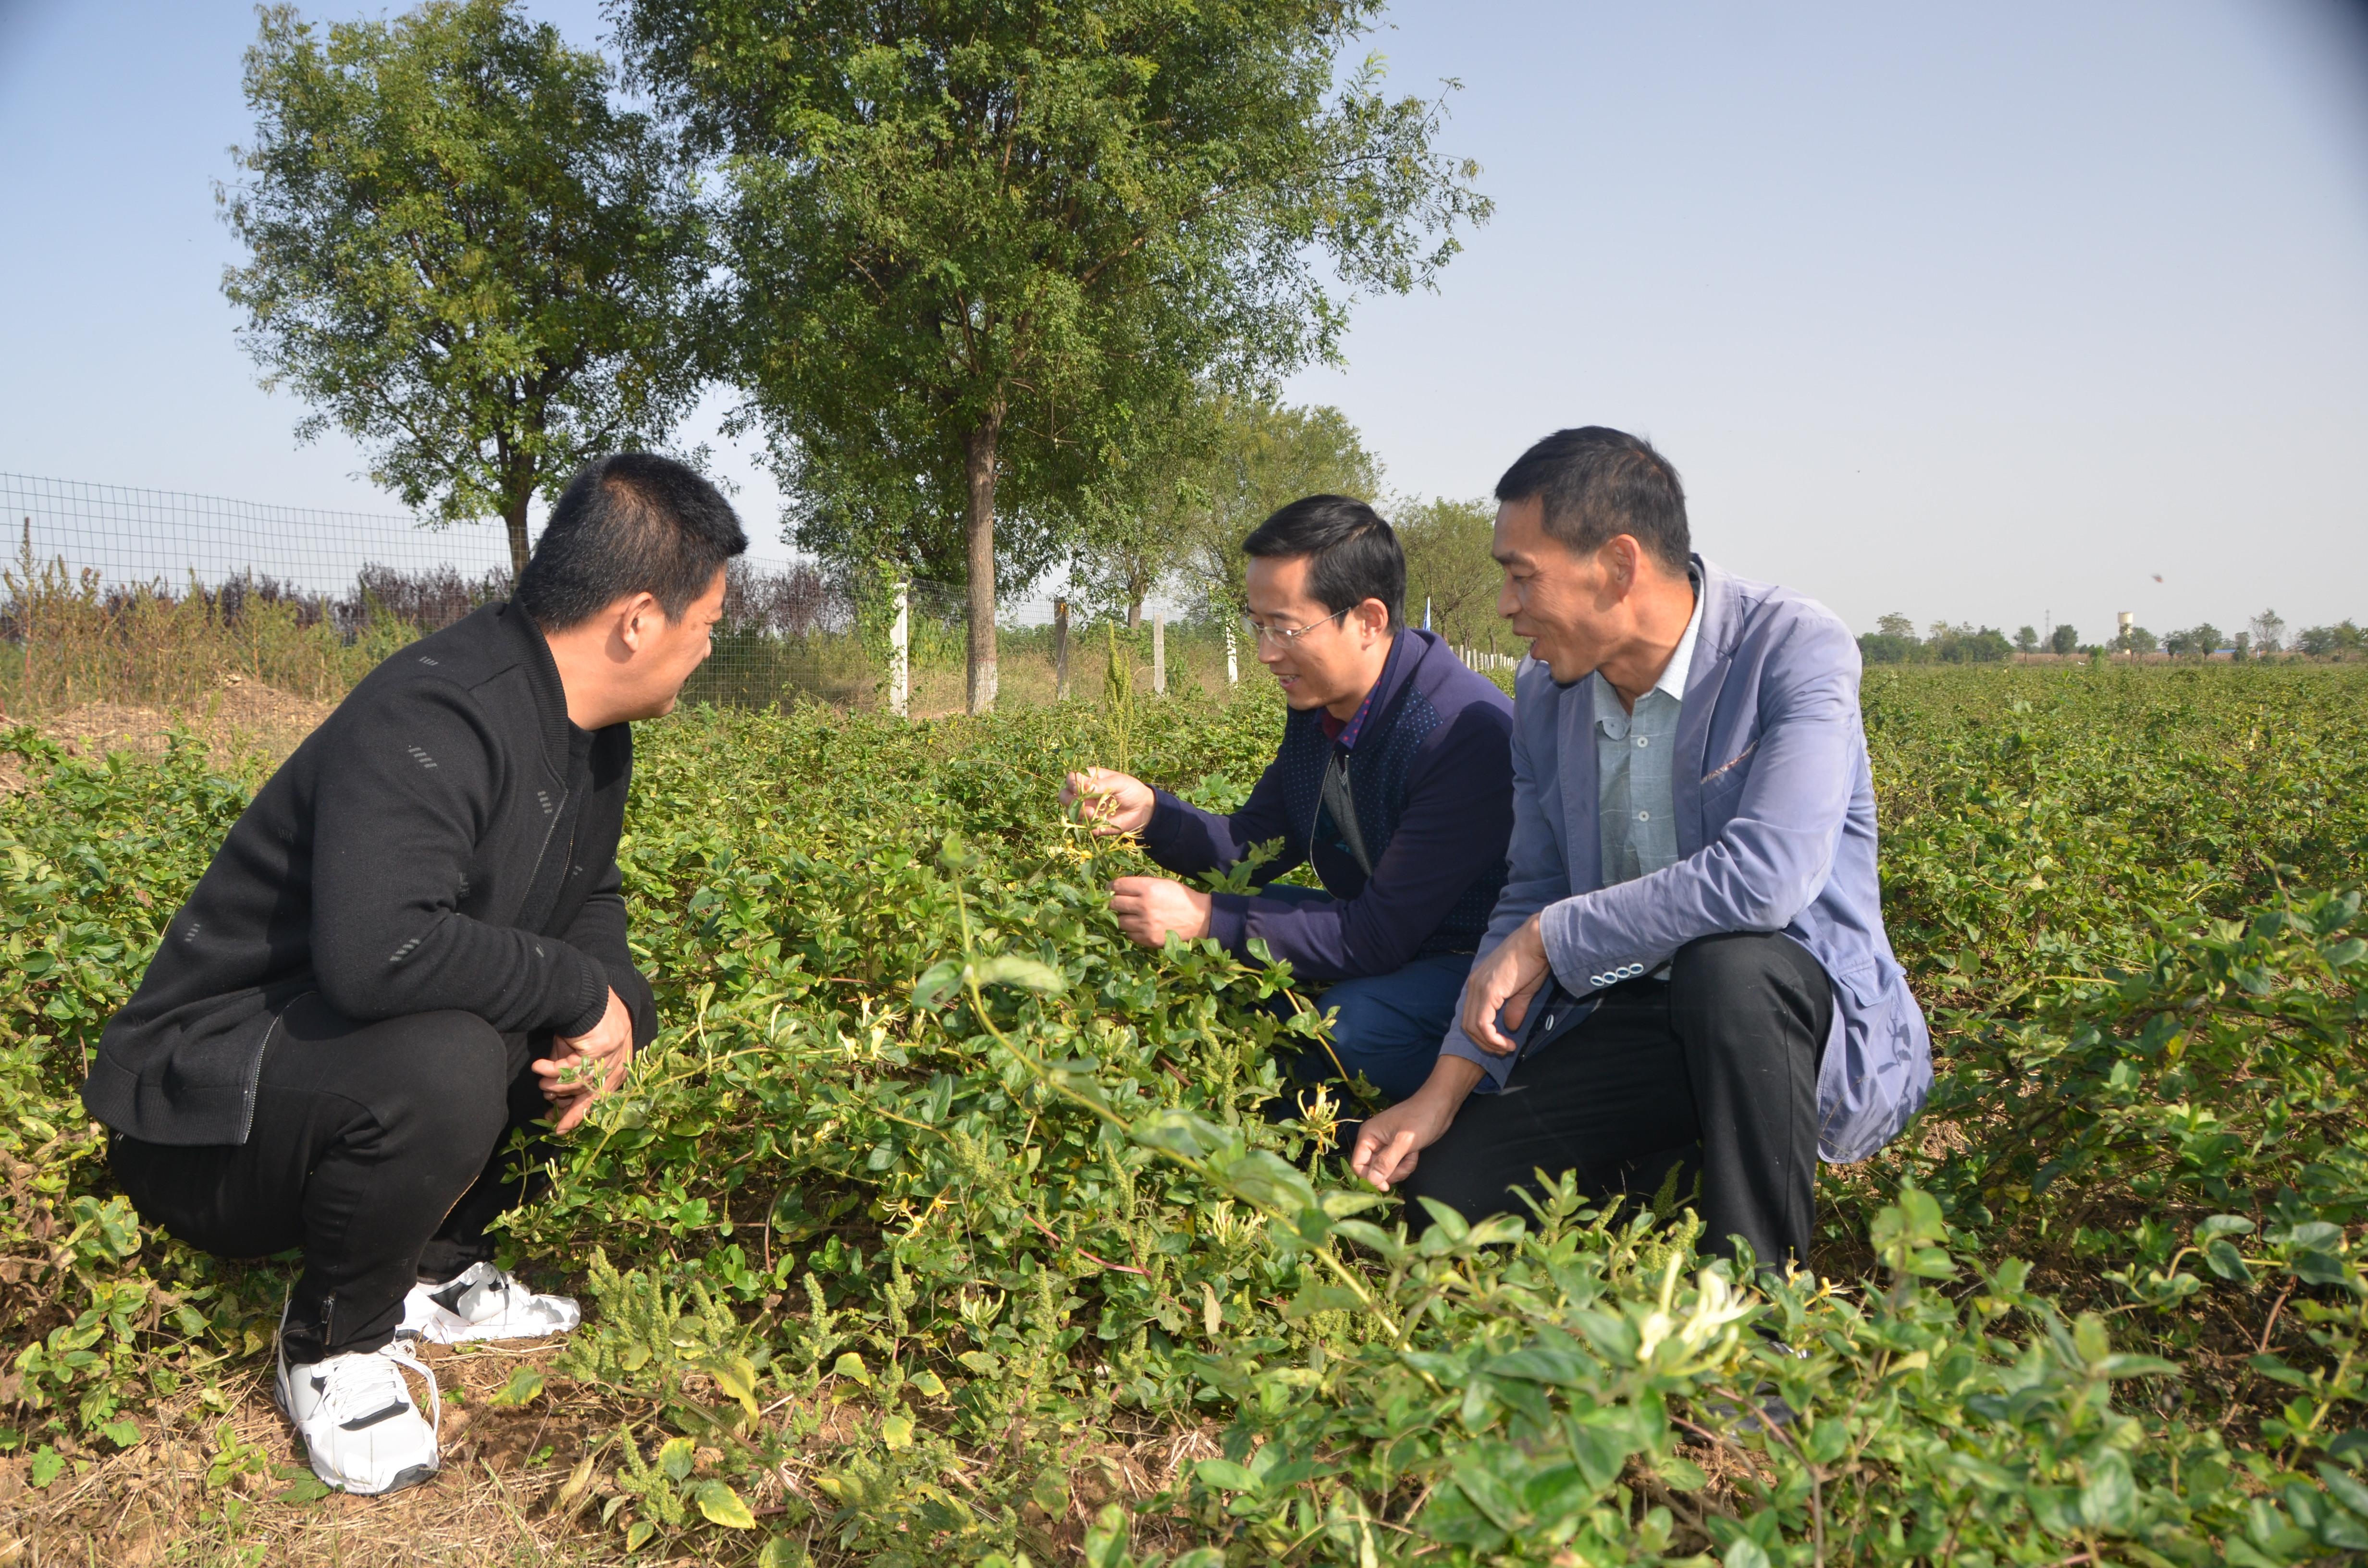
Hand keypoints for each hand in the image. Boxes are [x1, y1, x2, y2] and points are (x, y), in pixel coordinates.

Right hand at [534, 987, 632, 1134]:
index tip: (563, 1126)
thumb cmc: (579, 1019)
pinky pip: (573, 1068)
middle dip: (574, 1112)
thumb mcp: (572, 1049)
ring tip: (541, 1082)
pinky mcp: (602, 1047)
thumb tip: (552, 1096)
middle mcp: (621, 1059)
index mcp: (619, 1061)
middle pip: (597, 1094)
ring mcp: (614, 1053)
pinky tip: (539, 1068)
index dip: (582, 1111)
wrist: (582, 992)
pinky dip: (553, 1069)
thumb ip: (567, 1070)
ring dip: (557, 1085)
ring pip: (582, 1083)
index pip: (603, 1093)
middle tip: (555, 1125)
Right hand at [1060, 768, 1153, 835]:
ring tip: (1093, 813)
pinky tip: (1097, 822)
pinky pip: (1081, 825)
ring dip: (1078, 813)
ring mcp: (1086, 809)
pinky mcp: (1091, 823)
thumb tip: (1088, 787)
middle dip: (1069, 800)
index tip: (1079, 788)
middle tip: (1083, 802)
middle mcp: (1084, 794)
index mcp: (1089, 779)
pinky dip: (1086, 824)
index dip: (1072, 783)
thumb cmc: (1131, 790)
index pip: (1072, 778)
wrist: (1143, 809)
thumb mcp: (1120, 782)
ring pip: (1070, 812)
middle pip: (1064, 795)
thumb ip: (1104, 784)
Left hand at [1107, 875, 1212, 947]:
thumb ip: (1141, 885)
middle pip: (1113, 903)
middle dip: (1114, 901)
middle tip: (1118, 902)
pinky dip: (1132, 929)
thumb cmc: (1180, 897)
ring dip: (1123, 917)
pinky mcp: (1148, 939)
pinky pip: (1129, 934)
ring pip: (1119, 921)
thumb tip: (1118, 887)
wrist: (1199, 919)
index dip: (1111, 886)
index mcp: (1147, 888)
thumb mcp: (1162, 883)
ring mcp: (1145, 925)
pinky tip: (1141, 925)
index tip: (1111, 888)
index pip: (1118, 885)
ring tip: (1133, 915)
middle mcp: (1144, 906)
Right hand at [1350, 1056, 1483, 1191]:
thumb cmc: (1420, 1119)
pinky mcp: (1397, 1149)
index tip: (1386, 1185)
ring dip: (1401, 1168)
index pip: (1358, 1165)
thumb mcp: (1403, 1142)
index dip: (1369, 1178)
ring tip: (1412, 1154)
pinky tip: (1414, 1153)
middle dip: (1392, 1171)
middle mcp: (1373, 1141)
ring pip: (1386, 1170)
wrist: (1439, 1106)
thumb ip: (1386, 1162)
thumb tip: (1371, 1181)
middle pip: (1373, 1170)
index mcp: (1368, 1136)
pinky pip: (1397, 1166)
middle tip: (1406, 1162)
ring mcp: (1385, 1146)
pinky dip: (1406, 1164)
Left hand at [1460, 917, 1551, 1055]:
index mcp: (1478, 983)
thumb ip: (1514, 1008)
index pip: (1471, 1016)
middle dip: (1484, 1043)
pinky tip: (1507, 1044)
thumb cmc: (1533, 960)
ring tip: (1507, 1048)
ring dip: (1489, 1044)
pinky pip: (1482, 1024)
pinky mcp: (1487, 992)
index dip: (1483, 1035)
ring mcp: (1478, 988)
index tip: (1501, 1043)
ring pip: (1472, 1027)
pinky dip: (1492, 1039)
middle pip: (1467, 1025)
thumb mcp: (1523, 990)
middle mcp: (1473, 985)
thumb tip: (1510, 1027)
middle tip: (1503, 1050)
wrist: (1537, 940)